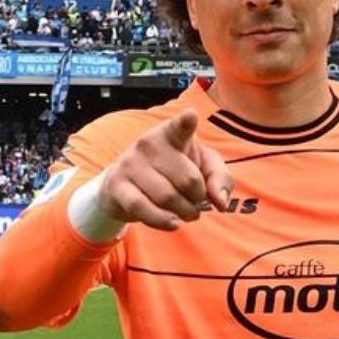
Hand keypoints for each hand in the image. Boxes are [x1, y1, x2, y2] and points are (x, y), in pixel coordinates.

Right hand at [97, 109, 232, 230]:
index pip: (180, 127)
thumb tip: (220, 202)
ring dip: (184, 213)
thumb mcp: (202, 167)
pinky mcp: (117, 185)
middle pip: (188, 180)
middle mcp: (149, 143)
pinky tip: (173, 222)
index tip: (191, 116)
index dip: (186, 122)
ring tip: (186, 213)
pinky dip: (163, 221)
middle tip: (197, 202)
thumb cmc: (172, 172)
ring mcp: (130, 163)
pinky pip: (143, 209)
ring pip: (168, 198)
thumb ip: (220, 178)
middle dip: (199, 199)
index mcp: (172, 133)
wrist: (125, 186)